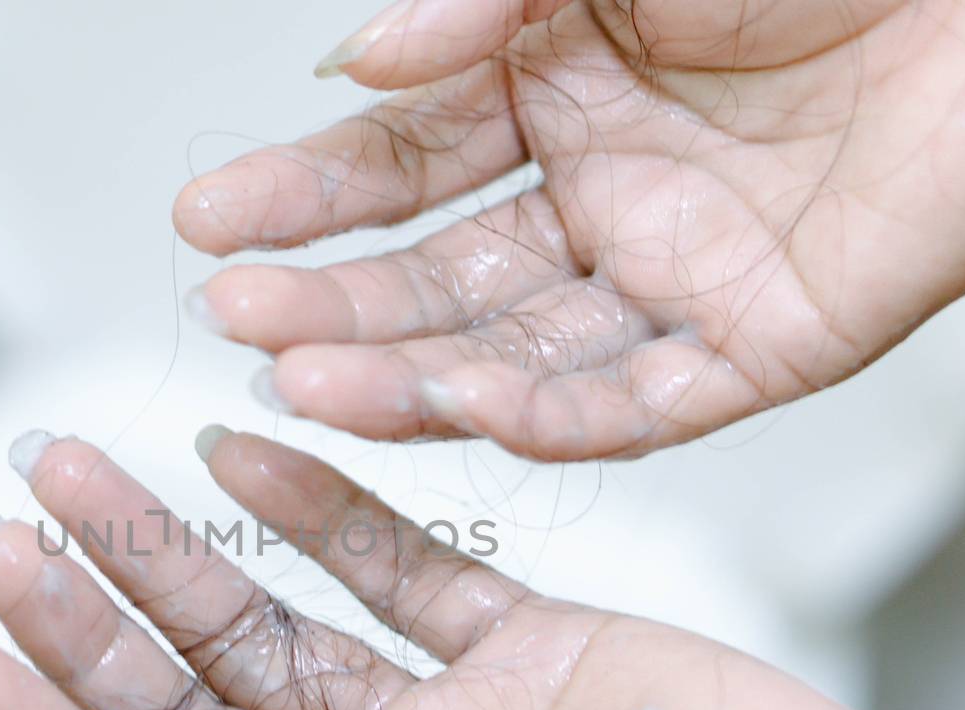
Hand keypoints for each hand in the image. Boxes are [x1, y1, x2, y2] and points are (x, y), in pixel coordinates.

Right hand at [174, 0, 964, 459]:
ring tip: (302, 383)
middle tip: (234, 317)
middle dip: (329, 303)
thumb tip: (352, 69)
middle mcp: (601, 195)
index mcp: (556, 88)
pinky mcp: (756, 350)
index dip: (299, 197)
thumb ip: (479, 7)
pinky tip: (462, 405)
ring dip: (408, 376)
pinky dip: (550, 414)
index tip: (208, 220)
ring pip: (514, 355)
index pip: (397, 166)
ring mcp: (671, 279)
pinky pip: (636, 405)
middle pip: (436, 278)